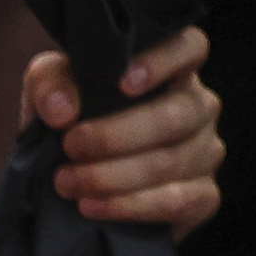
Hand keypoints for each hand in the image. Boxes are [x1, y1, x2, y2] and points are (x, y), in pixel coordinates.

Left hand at [26, 27, 222, 236]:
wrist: (68, 189)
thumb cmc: (69, 129)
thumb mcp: (48, 94)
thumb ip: (50, 83)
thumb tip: (63, 111)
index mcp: (172, 71)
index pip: (191, 47)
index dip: (165, 61)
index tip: (124, 83)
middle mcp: (199, 107)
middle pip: (177, 114)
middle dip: (115, 136)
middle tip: (70, 148)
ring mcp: (206, 152)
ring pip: (171, 161)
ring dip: (112, 176)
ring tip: (67, 183)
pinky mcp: (204, 196)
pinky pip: (178, 201)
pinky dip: (131, 206)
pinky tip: (94, 207)